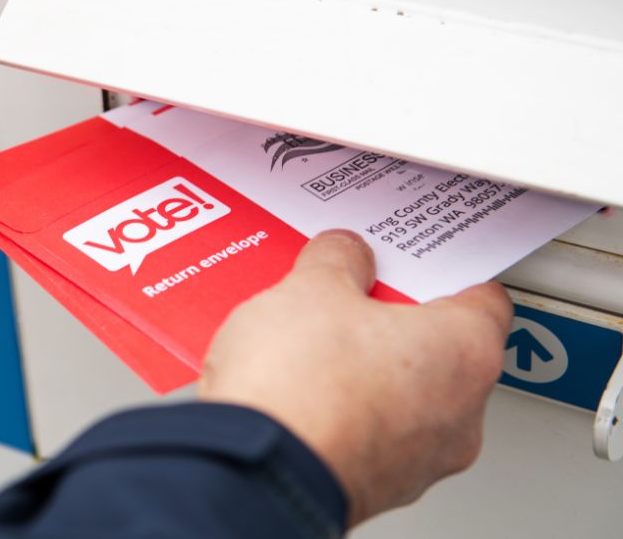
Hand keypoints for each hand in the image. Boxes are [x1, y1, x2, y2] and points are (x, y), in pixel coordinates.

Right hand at [198, 229, 512, 527]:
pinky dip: (340, 411)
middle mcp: (460, 414)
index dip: (439, 270)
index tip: (407, 261)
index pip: (483, 296)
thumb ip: (338, 260)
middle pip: (438, 348)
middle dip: (389, 320)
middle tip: (344, 296)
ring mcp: (420, 459)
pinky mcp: (375, 487)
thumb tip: (343, 253)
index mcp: (465, 352)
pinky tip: (295, 389)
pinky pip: (367, 433)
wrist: (258, 474)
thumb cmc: (302, 388)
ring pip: (402, 396)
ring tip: (307, 343)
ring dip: (364, 369)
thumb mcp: (311, 289)